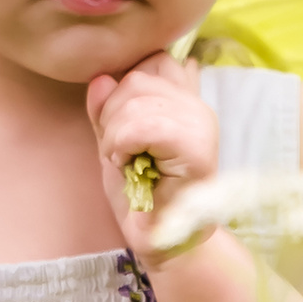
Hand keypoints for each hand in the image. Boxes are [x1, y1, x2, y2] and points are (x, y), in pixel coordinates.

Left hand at [85, 51, 216, 253]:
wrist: (158, 241)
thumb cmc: (138, 195)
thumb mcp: (112, 143)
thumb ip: (106, 110)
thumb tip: (100, 78)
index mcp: (183, 99)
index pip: (152, 60)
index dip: (122, 88)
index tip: (117, 127)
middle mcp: (198, 106)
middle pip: (138, 76)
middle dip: (113, 114)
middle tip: (119, 151)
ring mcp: (201, 124)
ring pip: (138, 99)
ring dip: (115, 134)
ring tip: (125, 161)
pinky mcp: (198, 148)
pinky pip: (145, 124)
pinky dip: (124, 144)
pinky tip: (130, 165)